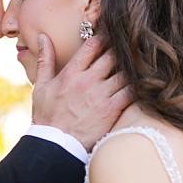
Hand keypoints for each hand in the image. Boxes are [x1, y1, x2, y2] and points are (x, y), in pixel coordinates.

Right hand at [30, 35, 132, 151]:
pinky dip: (138, 86)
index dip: (104, 37)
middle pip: (112, 55)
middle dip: (121, 50)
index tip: (110, 37)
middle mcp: (87, 81)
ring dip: (131, 68)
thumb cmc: (46, 117)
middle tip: (129, 50)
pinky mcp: (111, 110)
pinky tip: (142, 84)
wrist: (54, 146)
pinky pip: (131, 92)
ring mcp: (100, 95)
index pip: (92, 45)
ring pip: (124, 71)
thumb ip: (45, 60)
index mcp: (71, 73)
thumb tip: (44, 37)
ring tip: (138, 66)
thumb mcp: (40, 87)